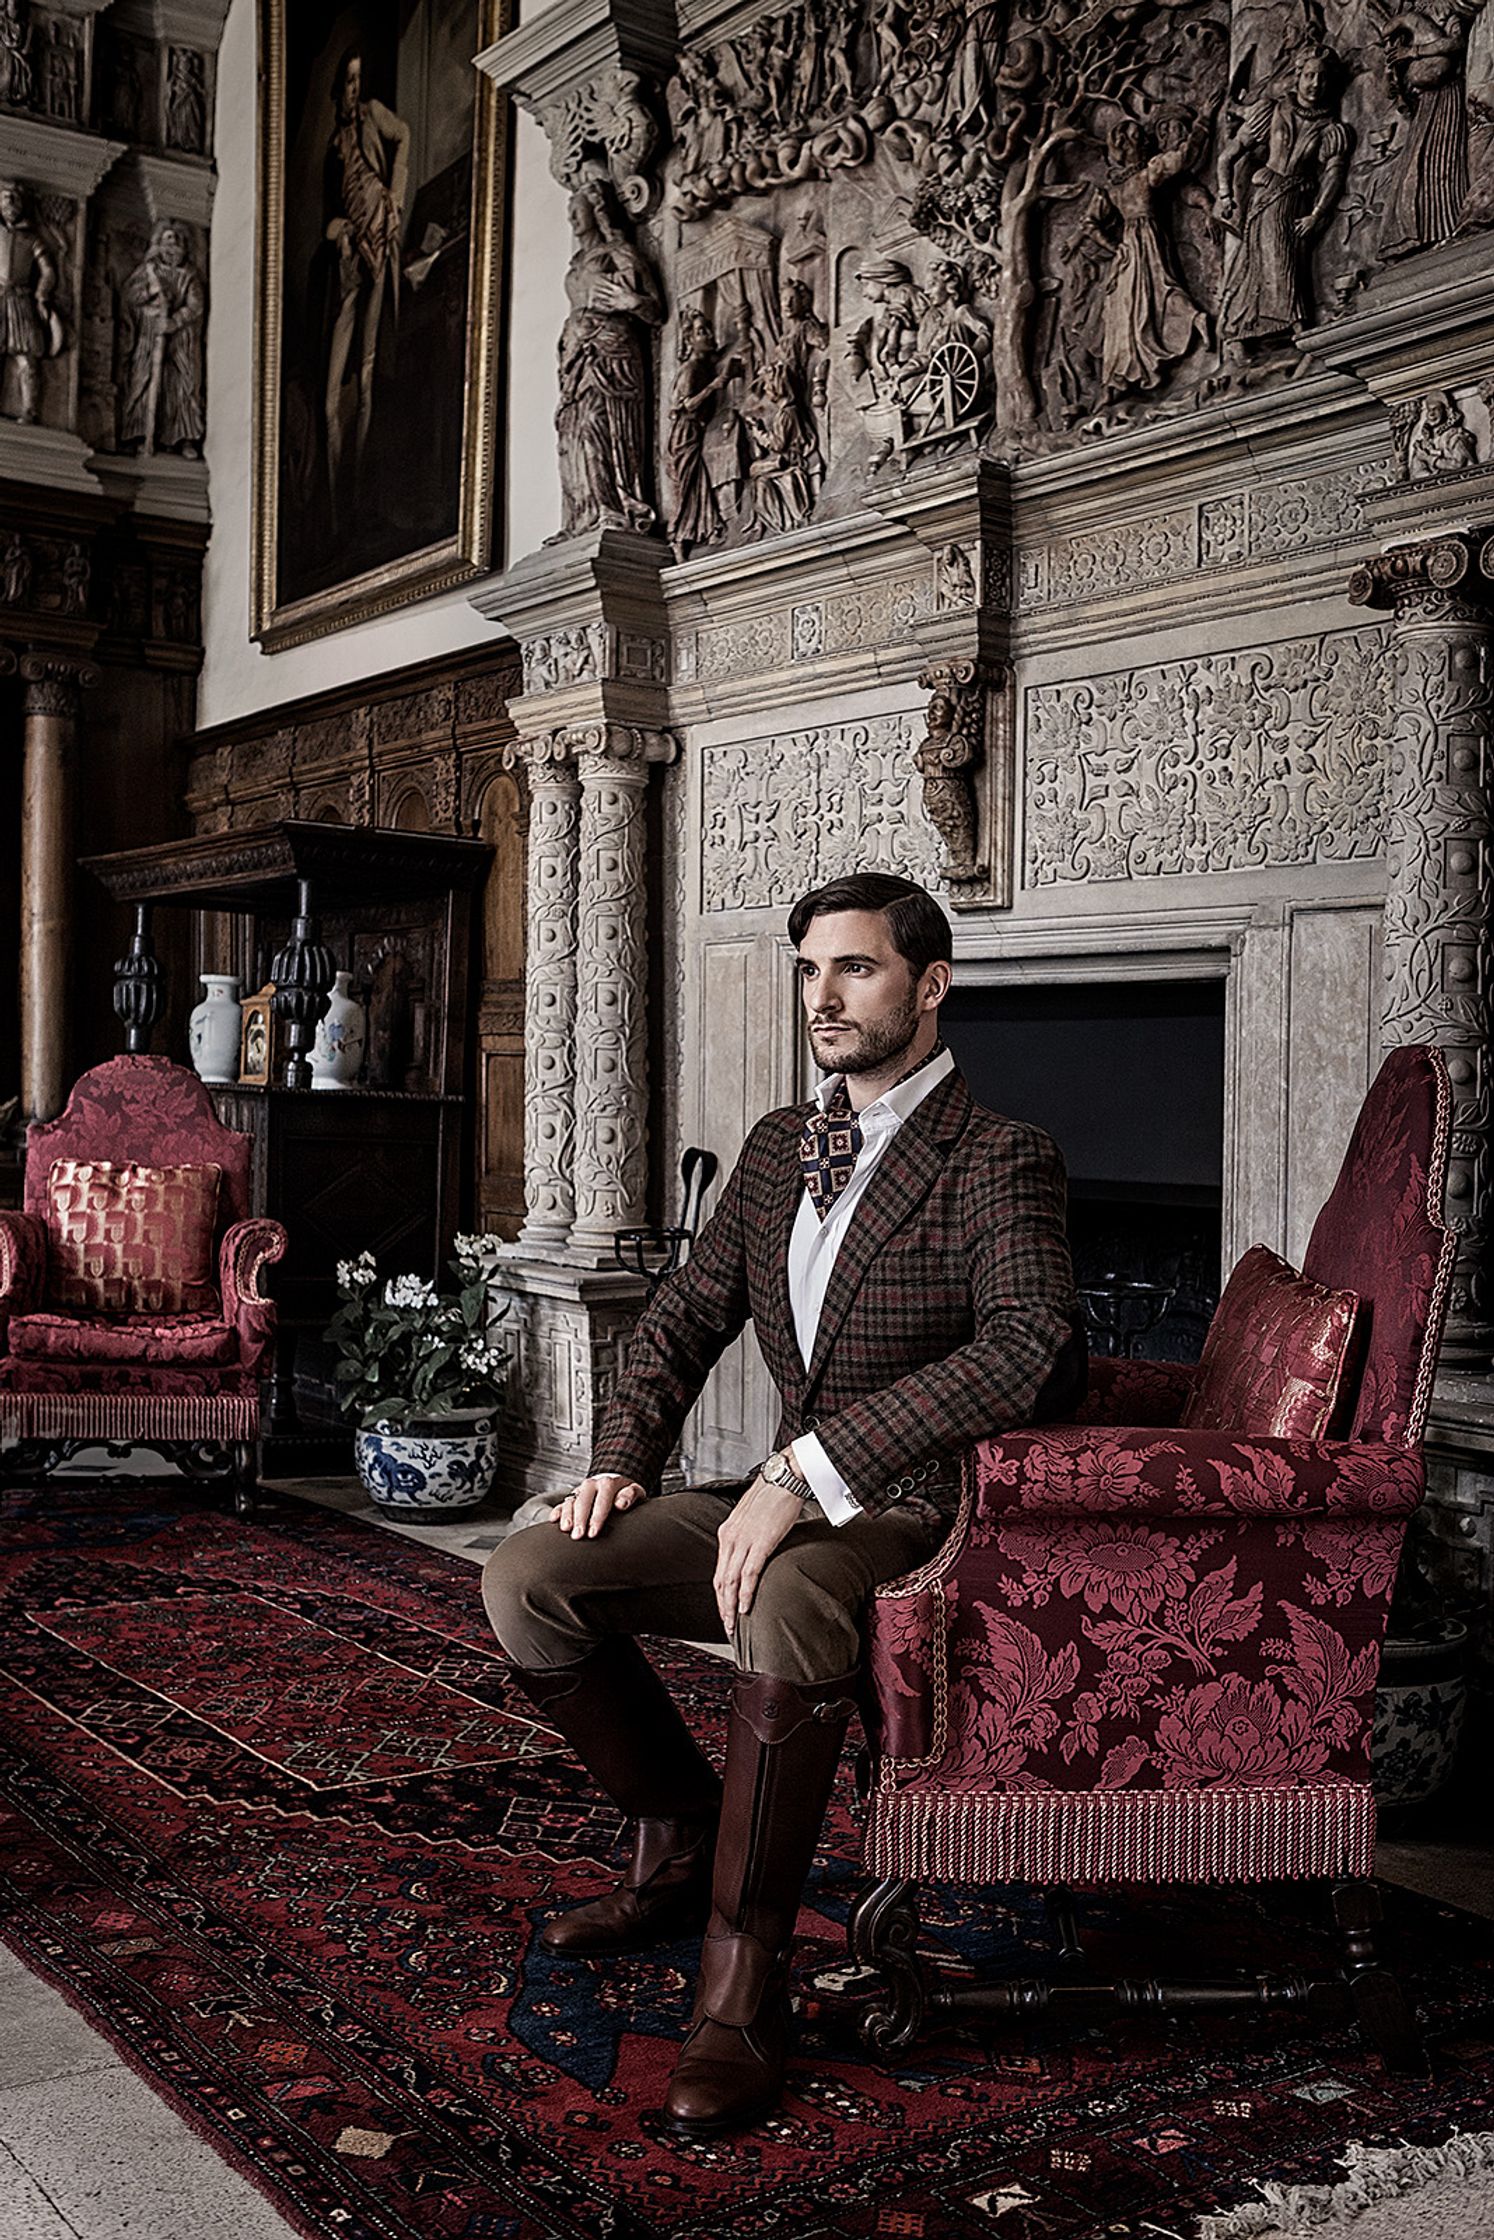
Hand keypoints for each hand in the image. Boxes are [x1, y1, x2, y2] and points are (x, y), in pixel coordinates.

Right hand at [555, 1473, 645, 1538]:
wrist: (615, 1480)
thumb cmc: (626, 1491)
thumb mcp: (636, 1490)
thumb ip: (630, 1495)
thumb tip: (621, 1504)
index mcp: (608, 1483)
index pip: (601, 1501)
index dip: (596, 1518)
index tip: (593, 1533)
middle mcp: (592, 1484)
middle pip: (583, 1502)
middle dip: (579, 1520)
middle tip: (578, 1536)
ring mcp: (580, 1490)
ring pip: (570, 1501)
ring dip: (567, 1516)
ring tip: (566, 1530)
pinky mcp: (572, 1496)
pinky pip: (562, 1502)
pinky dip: (558, 1510)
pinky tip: (554, 1519)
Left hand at [713, 1473, 804, 1634]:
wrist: (784, 1476)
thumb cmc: (773, 1494)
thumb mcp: (751, 1518)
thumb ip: (747, 1536)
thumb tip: (750, 1553)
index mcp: (728, 1532)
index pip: (719, 1571)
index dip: (720, 1594)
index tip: (725, 1609)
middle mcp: (731, 1537)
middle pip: (721, 1580)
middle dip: (722, 1606)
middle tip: (727, 1625)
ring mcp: (744, 1540)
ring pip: (731, 1581)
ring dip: (731, 1605)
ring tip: (734, 1623)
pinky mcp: (760, 1542)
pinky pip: (749, 1574)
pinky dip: (746, 1593)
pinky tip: (746, 1606)